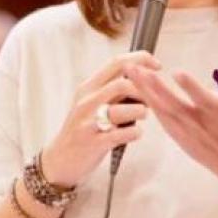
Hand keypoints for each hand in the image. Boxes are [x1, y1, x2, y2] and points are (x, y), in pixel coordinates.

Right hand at [41, 51, 158, 187]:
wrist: (60, 158)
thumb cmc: (83, 128)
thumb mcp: (91, 102)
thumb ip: (111, 88)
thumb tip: (140, 76)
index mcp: (88, 87)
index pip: (117, 63)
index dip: (140, 59)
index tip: (157, 65)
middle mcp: (87, 101)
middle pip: (121, 84)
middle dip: (144, 90)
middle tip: (153, 99)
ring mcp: (88, 122)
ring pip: (122, 110)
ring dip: (141, 111)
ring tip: (143, 116)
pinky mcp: (93, 142)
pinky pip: (121, 134)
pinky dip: (135, 132)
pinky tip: (136, 133)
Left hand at [127, 54, 217, 180]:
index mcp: (216, 111)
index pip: (202, 97)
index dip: (190, 86)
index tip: (177, 71)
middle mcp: (198, 121)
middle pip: (173, 103)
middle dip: (154, 87)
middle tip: (138, 69)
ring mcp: (184, 129)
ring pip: (160, 109)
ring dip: (144, 90)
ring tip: (130, 72)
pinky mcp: (175, 134)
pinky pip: (157, 117)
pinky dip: (145, 103)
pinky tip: (132, 87)